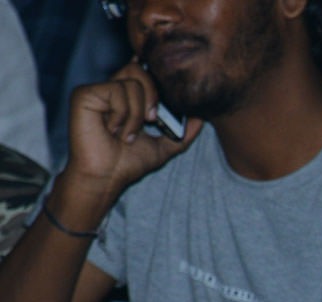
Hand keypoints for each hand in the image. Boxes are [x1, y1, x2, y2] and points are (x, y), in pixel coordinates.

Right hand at [63, 60, 201, 206]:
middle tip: (151, 120)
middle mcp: (110, 89)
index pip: (140, 69)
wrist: (105, 177)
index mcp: (125, 97)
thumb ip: (183, 133)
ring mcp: (96, 91)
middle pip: (139, 69)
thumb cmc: (127, 164)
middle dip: (153, 96)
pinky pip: (116, 91)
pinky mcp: (84, 94)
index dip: (152, 69)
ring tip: (125, 135)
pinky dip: (123, 115)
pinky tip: (112, 130)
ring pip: (132, 83)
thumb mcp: (163, 147)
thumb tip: (202, 118)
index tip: (167, 80)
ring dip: (137, 115)